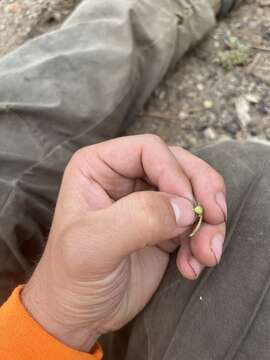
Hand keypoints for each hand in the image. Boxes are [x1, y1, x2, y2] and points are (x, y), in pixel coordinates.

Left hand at [22, 135, 226, 351]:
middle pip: (180, 165)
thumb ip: (138, 219)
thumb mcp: (93, 246)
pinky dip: (204, 239)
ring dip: (209, 221)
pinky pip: (197, 221)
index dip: (174, 172)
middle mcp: (125, 178)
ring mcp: (147, 201)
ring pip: (194, 192)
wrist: (80, 314)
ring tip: (206, 255)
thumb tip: (185, 208)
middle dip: (202, 193)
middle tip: (215, 220)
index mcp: (99, 167)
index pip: (149, 149)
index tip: (187, 207)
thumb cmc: (72, 278)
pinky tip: (193, 266)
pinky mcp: (164, 226)